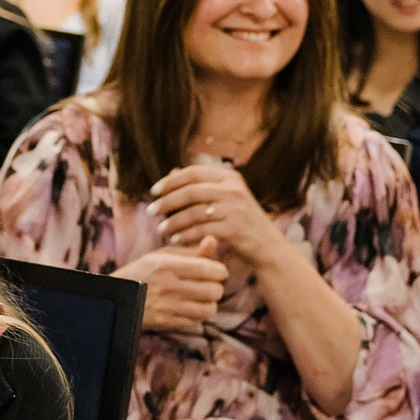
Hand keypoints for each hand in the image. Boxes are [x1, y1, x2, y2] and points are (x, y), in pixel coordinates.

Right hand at [114, 238, 228, 332]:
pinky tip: (191, 307)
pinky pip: (197, 321)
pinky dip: (199, 314)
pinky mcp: (167, 322)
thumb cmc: (143, 272)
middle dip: (216, 287)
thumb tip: (213, 240)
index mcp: (168, 265)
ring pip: (209, 308)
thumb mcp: (162, 255)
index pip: (210, 269)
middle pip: (214, 290)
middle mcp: (169, 286)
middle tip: (209, 285)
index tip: (217, 271)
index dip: (220, 271)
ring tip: (202, 298)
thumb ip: (190, 251)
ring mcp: (168, 307)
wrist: (117, 297)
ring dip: (210, 303)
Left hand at [149, 163, 280, 264]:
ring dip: (173, 221)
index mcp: (230, 177)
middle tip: (151, 211)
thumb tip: (171, 173)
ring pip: (193, 212)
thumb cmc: (242, 222)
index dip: (170, 181)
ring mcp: (234, 208)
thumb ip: (202, 186)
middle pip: (190, 191)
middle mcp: (233, 189)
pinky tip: (175, 239)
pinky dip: (185, 235)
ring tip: (161, 229)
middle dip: (167, 201)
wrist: (268, 247)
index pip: (193, 172)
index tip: (154, 191)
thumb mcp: (227, 198)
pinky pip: (201, 230)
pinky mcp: (233, 228)